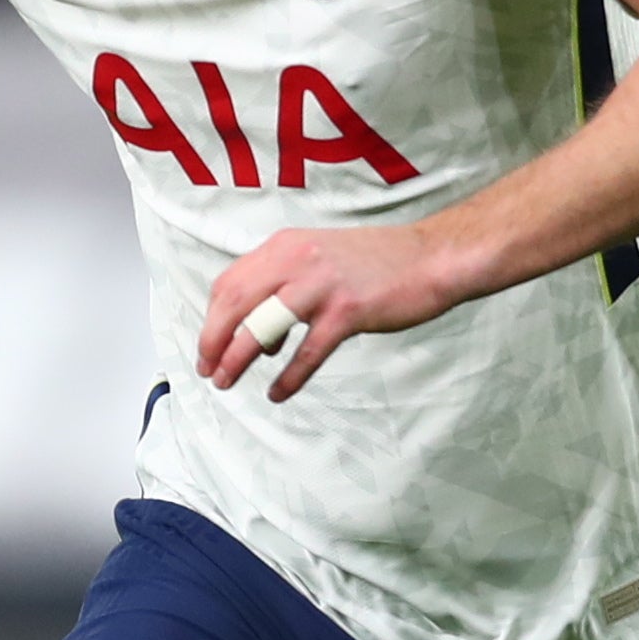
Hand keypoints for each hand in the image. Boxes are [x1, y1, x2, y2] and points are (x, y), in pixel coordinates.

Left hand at [196, 222, 462, 401]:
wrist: (430, 257)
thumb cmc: (378, 262)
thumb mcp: (319, 257)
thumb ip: (284, 285)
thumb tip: (259, 337)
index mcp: (285, 245)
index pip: (229, 282)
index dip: (212, 318)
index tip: (209, 344)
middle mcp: (296, 259)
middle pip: (234, 303)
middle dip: (212, 340)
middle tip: (207, 369)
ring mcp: (321, 285)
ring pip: (262, 327)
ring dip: (237, 359)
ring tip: (226, 382)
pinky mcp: (347, 311)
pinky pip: (307, 352)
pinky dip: (288, 377)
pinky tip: (278, 394)